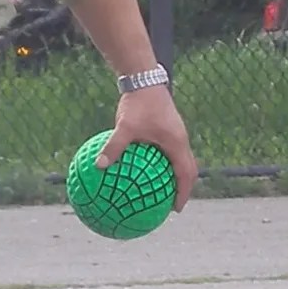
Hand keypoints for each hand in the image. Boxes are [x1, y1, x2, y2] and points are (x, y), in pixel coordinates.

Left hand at [100, 86, 196, 211]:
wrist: (144, 79)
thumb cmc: (137, 103)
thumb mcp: (124, 127)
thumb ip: (113, 147)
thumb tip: (98, 166)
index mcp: (176, 143)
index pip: (186, 174)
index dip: (183, 193)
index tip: (176, 209)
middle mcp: (180, 139)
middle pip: (188, 169)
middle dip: (183, 187)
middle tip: (171, 203)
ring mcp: (176, 133)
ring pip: (181, 159)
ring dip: (175, 175)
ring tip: (163, 190)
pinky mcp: (168, 127)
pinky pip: (170, 150)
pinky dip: (165, 163)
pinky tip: (147, 167)